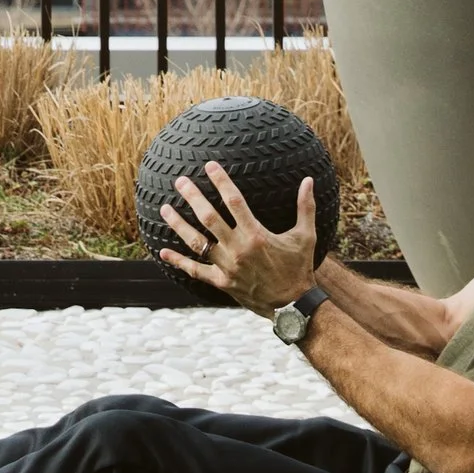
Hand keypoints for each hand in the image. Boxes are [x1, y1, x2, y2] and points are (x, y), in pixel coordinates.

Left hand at [158, 163, 320, 313]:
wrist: (293, 306)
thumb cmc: (299, 268)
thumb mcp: (305, 236)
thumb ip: (305, 206)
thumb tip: (310, 180)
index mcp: (256, 234)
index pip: (234, 201)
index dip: (221, 181)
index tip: (209, 166)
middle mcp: (238, 248)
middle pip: (209, 218)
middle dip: (193, 197)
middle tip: (180, 181)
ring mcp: (227, 266)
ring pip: (197, 242)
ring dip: (179, 224)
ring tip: (164, 208)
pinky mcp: (222, 282)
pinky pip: (196, 271)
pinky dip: (179, 261)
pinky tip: (163, 251)